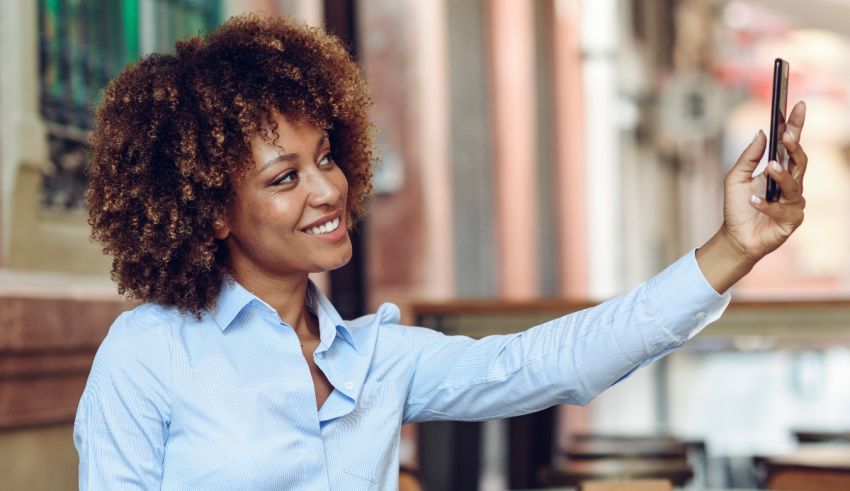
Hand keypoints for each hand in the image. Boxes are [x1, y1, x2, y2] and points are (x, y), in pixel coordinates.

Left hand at [696, 101, 807, 292]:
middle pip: (799, 160)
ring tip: (769, 168)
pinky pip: (782, 209)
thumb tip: (762, 132)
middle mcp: (790, 184)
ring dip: (781, 175)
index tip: (798, 104)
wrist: (735, 238)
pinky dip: (767, 204)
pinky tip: (754, 200)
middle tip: (786, 135)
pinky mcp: (791, 220)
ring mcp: (794, 202)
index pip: (791, 144)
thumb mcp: (735, 178)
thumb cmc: (736, 208)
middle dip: (794, 146)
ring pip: (794, 184)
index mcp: (779, 170)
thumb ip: (748, 157)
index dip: (796, 125)